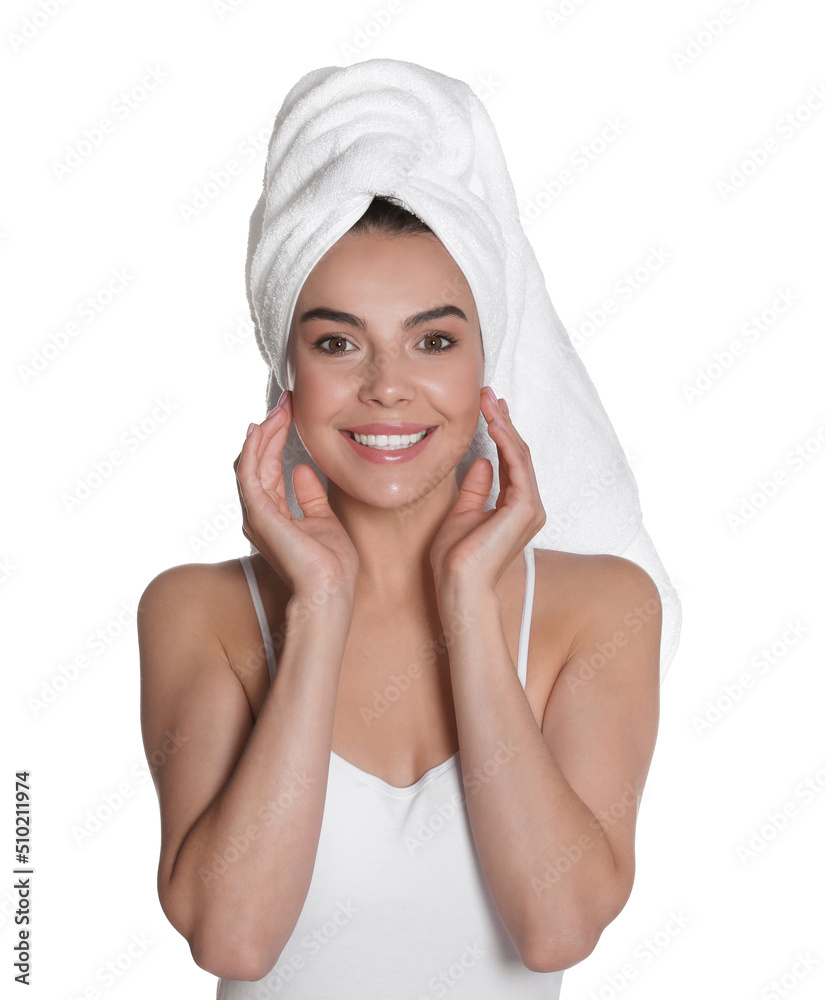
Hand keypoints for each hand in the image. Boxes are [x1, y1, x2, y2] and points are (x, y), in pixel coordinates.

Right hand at [234, 391, 359, 600]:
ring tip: (279, 409)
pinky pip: (249, 474)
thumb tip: (301, 471)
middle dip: (270, 428)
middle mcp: (258, 513)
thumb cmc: (330, 565)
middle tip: (285, 402)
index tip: (290, 413)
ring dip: (263, 433)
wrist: (330, 590)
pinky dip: (254, 449)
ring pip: (249, 462)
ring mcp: (256, 514)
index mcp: (273, 514)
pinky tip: (263, 428)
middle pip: (256, 460)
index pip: (268, 467)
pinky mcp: (259, 515)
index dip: (277, 438)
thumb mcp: (324, 520)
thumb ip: (310, 497)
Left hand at [429, 386, 545, 594]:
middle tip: (488, 395)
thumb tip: (482, 462)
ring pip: (520, 455)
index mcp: (515, 507)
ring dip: (505, 424)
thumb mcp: (462, 513)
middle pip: (518, 453)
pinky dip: (507, 441)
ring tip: (489, 401)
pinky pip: (518, 465)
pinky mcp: (524, 508)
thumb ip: (476, 488)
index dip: (500, 432)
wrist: (458, 585)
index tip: (488, 409)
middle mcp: (528, 506)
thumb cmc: (456, 559)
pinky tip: (494, 422)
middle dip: (503, 421)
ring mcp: (530, 507)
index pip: (510, 461)